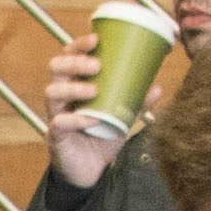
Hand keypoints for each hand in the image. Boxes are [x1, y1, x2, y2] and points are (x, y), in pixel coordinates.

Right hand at [42, 28, 122, 186]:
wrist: (91, 172)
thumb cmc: (102, 138)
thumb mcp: (123, 117)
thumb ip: (137, 102)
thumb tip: (157, 86)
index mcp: (75, 84)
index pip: (69, 57)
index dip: (78, 45)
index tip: (95, 38)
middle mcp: (62, 97)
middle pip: (56, 69)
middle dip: (74, 62)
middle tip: (96, 65)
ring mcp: (56, 115)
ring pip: (52, 92)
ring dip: (73, 87)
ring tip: (94, 89)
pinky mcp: (56, 136)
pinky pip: (60, 123)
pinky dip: (76, 119)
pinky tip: (91, 118)